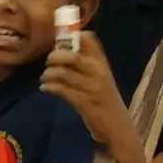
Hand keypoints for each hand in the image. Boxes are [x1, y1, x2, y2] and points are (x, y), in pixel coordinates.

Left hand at [41, 33, 136, 152]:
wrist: (117, 125)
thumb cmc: (104, 99)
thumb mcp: (98, 78)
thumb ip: (84, 64)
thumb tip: (59, 50)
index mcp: (102, 63)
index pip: (90, 40)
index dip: (72, 36)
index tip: (59, 41)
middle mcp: (99, 72)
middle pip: (73, 56)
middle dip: (55, 57)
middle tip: (49, 63)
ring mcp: (93, 88)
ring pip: (64, 73)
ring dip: (49, 74)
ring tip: (45, 78)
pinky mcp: (85, 103)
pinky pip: (62, 90)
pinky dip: (49, 87)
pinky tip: (45, 88)